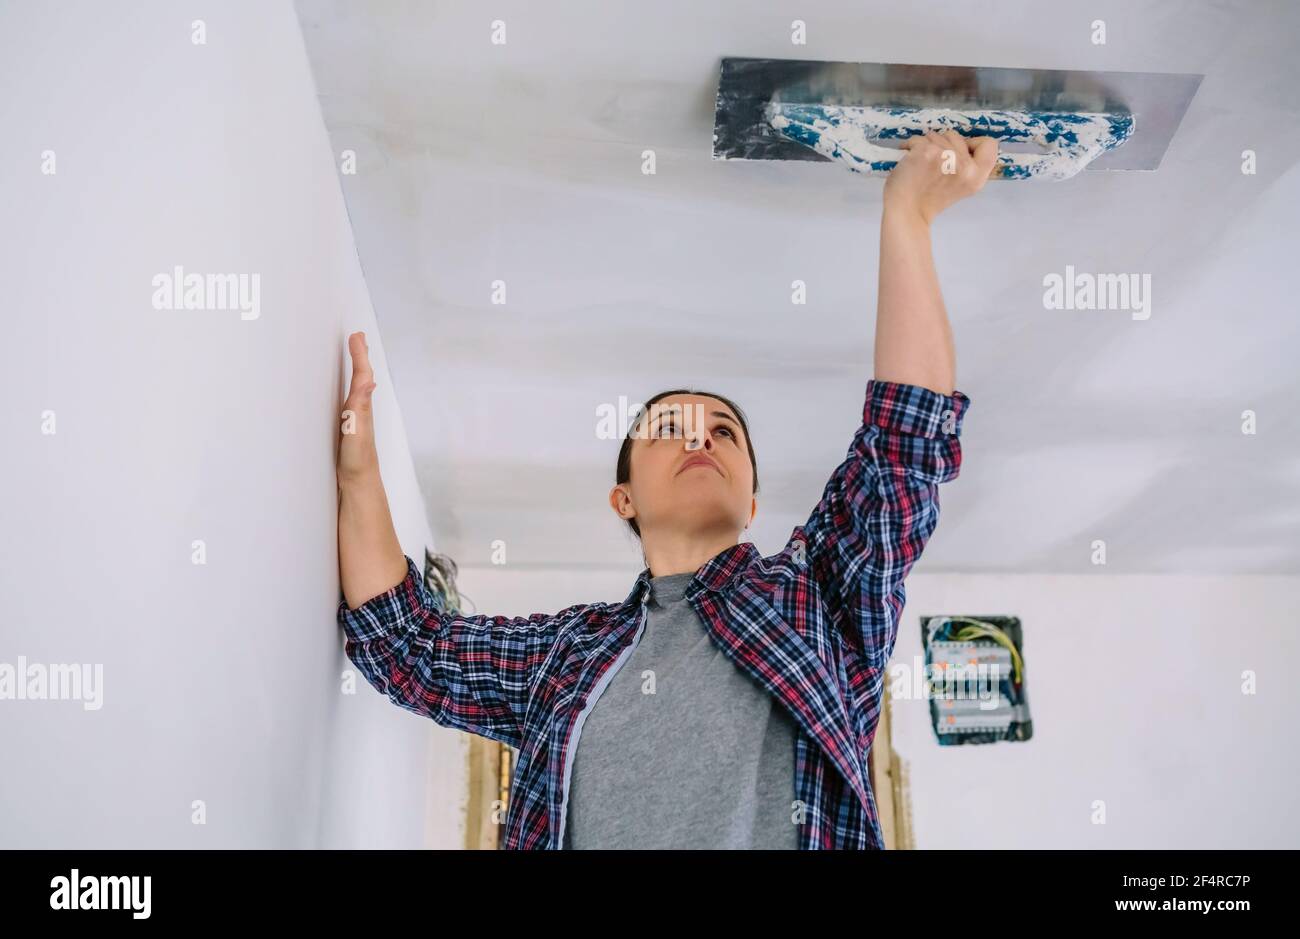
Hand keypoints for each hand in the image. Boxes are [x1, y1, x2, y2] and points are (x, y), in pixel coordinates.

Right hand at [338, 331, 379, 486]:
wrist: (359, 483)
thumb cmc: (358, 459)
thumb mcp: (357, 429)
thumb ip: (361, 405)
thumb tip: (368, 380)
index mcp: (361, 406)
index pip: (361, 375)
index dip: (358, 355)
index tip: (356, 336)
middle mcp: (361, 410)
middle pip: (361, 377)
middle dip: (360, 357)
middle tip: (358, 338)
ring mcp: (355, 418)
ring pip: (357, 387)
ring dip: (357, 369)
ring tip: (356, 355)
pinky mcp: (348, 428)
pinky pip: (350, 399)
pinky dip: (350, 387)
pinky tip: (349, 391)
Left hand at [883, 130, 997, 225]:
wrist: (906, 213)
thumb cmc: (928, 199)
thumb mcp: (960, 185)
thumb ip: (967, 166)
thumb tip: (961, 143)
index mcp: (977, 177)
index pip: (990, 144)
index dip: (973, 143)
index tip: (958, 153)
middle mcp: (965, 167)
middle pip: (958, 136)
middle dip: (943, 145)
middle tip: (933, 166)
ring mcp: (946, 157)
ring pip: (937, 135)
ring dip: (926, 145)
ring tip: (920, 164)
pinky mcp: (927, 152)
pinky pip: (918, 139)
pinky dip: (910, 146)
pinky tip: (908, 161)